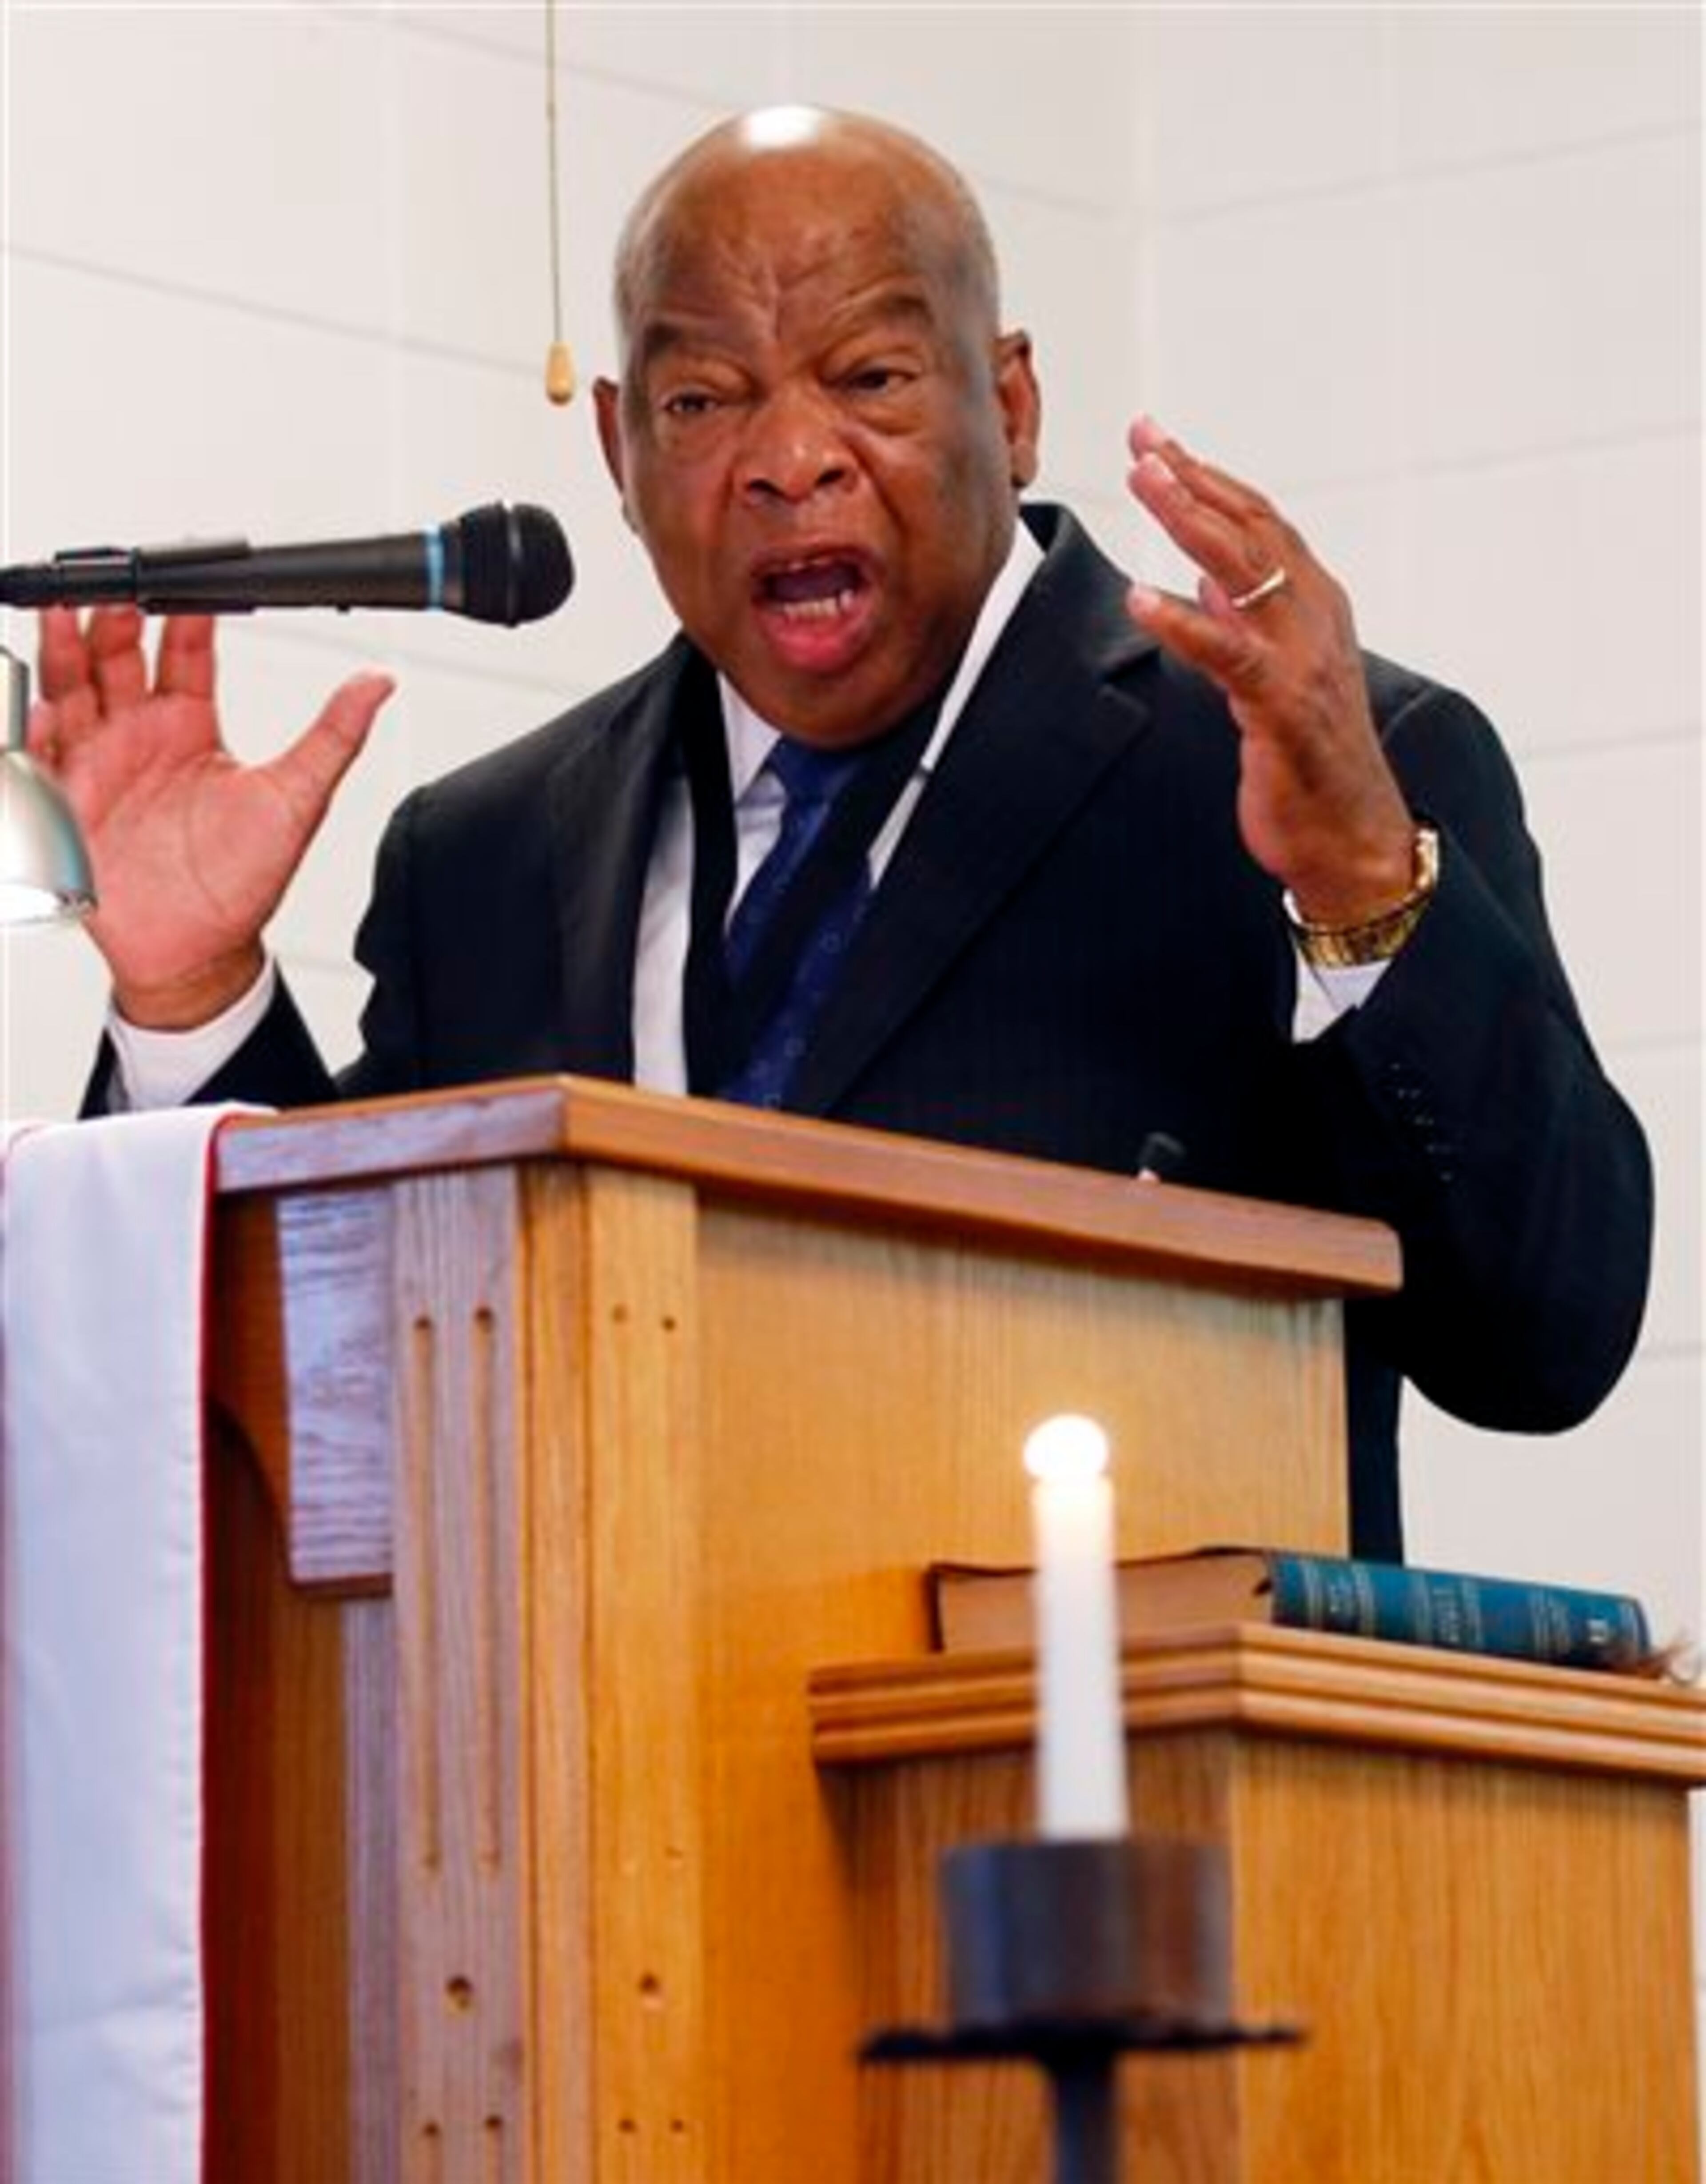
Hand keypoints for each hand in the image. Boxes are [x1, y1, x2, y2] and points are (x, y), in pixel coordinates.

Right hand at [30, 605, 392, 1027]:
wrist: (199, 950)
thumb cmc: (243, 881)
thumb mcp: (297, 799)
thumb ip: (333, 736)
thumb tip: (377, 684)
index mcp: (191, 727)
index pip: (185, 651)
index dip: (184, 611)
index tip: (188, 578)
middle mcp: (139, 735)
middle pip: (114, 656)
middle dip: (110, 616)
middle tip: (114, 587)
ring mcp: (97, 762)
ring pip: (70, 688)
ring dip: (61, 650)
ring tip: (58, 612)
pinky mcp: (65, 798)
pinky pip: (37, 755)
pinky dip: (33, 730)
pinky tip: (40, 710)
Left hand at [1124, 417, 1414, 924]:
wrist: (1352, 838)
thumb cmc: (1310, 763)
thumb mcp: (1269, 674)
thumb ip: (1245, 620)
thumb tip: (1207, 573)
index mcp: (1316, 606)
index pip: (1260, 522)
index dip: (1208, 478)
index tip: (1158, 442)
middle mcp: (1315, 618)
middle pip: (1250, 528)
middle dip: (1193, 478)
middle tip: (1143, 439)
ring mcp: (1302, 658)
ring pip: (1243, 570)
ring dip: (1189, 519)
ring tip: (1143, 480)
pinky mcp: (1280, 706)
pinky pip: (1227, 651)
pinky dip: (1183, 619)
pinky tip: (1141, 597)